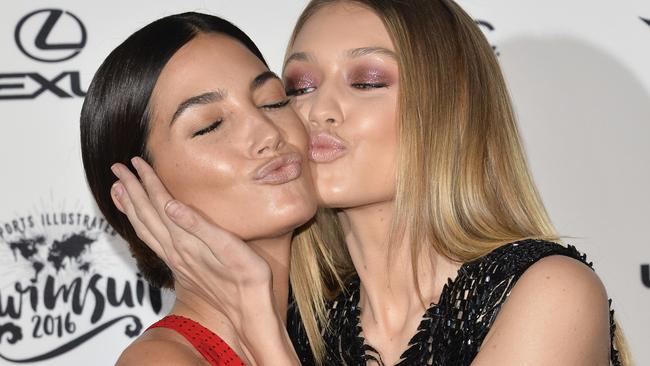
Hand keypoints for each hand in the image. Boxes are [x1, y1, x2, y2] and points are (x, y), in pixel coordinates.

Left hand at [109, 157, 273, 332]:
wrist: (248, 311)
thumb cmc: (247, 277)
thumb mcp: (229, 248)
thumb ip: (198, 225)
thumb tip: (170, 204)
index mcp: (185, 240)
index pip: (160, 203)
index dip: (147, 181)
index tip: (136, 161)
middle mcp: (174, 250)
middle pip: (145, 214)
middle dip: (131, 189)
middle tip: (118, 168)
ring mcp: (175, 261)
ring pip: (143, 229)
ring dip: (129, 207)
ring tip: (118, 190)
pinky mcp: (180, 268)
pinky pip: (150, 241)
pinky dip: (139, 226)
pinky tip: (140, 221)